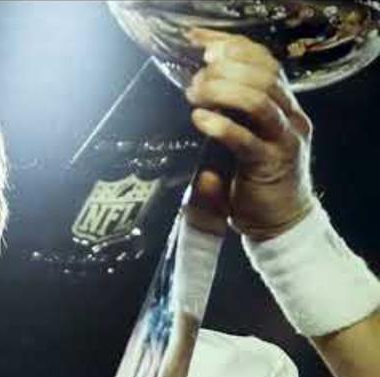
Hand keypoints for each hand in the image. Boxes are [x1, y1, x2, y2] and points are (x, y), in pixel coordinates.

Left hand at [182, 28, 315, 240]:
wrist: (279, 223)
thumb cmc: (253, 177)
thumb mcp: (243, 134)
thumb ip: (228, 109)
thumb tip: (197, 80)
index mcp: (283, 104)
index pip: (266, 62)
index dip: (235, 48)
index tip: (204, 45)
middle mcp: (290, 117)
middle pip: (263, 75)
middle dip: (225, 68)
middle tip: (196, 77)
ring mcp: (283, 140)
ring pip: (258, 100)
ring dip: (221, 91)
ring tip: (194, 95)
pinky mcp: (270, 165)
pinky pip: (246, 139)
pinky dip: (221, 125)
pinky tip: (200, 119)